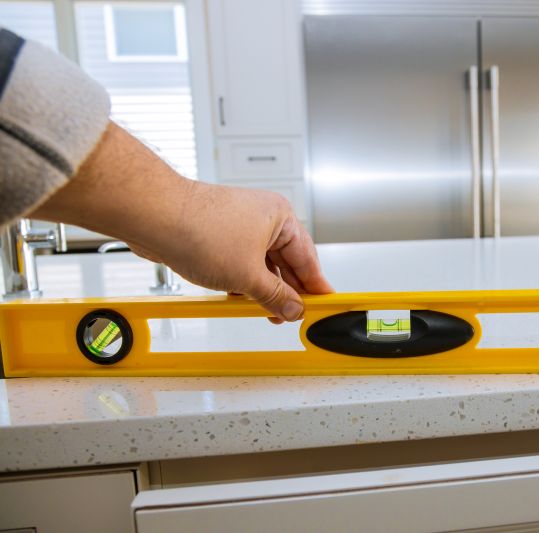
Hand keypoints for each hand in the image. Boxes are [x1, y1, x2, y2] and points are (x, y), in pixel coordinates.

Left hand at [129, 182, 332, 321]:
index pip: (308, 258)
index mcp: (280, 217)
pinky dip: (243, 283)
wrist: (154, 218)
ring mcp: (240, 226)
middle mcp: (263, 218)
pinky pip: (241, 263)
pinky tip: (240, 301)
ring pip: (262, 265)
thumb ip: (276, 296)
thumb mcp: (247, 275)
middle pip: (286, 262)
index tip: (323, 304)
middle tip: (294, 316)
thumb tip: (293, 308)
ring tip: (266, 312)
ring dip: (263, 290)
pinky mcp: (219, 236)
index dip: (315, 286)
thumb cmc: (199, 228)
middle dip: (287, 291)